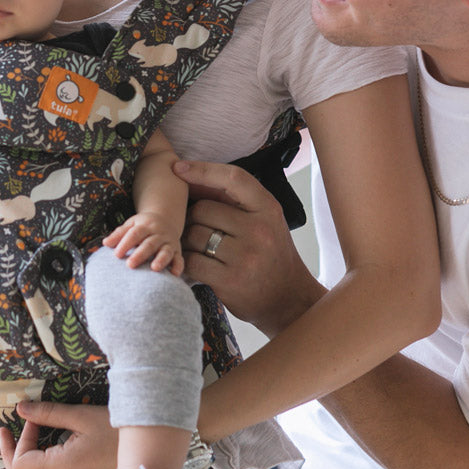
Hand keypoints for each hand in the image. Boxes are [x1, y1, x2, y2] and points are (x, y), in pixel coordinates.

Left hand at [0, 402, 117, 468]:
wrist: (149, 450)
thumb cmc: (118, 430)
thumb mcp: (82, 416)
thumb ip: (48, 413)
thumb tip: (21, 407)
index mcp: (63, 466)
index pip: (21, 462)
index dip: (19, 439)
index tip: (32, 420)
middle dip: (11, 455)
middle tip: (10, 434)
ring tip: (25, 450)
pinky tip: (46, 464)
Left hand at [103, 213, 184, 274]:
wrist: (166, 220)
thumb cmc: (143, 226)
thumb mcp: (131, 225)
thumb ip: (119, 234)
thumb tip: (105, 243)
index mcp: (146, 226)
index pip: (135, 234)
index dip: (126, 243)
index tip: (116, 255)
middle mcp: (159, 234)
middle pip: (150, 244)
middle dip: (140, 254)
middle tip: (130, 265)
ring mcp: (169, 243)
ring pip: (166, 251)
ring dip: (161, 259)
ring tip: (154, 268)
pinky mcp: (177, 252)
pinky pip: (179, 259)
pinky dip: (178, 266)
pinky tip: (174, 274)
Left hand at [176, 159, 320, 334]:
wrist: (289, 300)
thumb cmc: (271, 255)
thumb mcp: (267, 221)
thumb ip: (237, 202)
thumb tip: (193, 178)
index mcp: (268, 209)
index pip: (233, 178)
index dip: (202, 170)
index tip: (179, 169)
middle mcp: (259, 229)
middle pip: (203, 209)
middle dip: (192, 217)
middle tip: (196, 229)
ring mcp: (245, 255)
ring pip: (193, 235)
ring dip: (187, 241)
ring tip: (198, 249)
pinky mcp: (230, 280)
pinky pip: (192, 261)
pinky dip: (187, 262)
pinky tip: (194, 265)